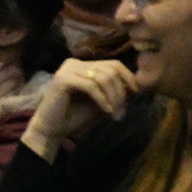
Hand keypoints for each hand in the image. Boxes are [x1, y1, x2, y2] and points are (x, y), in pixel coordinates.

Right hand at [21, 58, 137, 160]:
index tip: (135, 96)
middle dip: (121, 92)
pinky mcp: (63, 79)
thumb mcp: (102, 101)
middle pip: (111, 70)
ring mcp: (67, 69)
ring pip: (103, 77)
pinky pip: (91, 86)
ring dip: (114, 98)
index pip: (114, 64)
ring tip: (115, 114)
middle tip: (122, 112)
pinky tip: (107, 112)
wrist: (52, 129)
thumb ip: (115, 91)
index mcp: (83, 65)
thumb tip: (139, 84)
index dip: (129, 78)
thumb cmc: (75, 116)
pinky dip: (103, 100)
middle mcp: (74, 63)